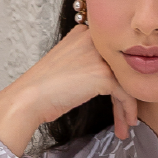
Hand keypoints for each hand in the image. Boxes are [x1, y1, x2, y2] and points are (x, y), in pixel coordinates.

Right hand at [0, 27, 138, 156]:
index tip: (118, 99)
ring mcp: (99, 55)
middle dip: (124, 94)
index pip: (111, 55)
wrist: (29, 99)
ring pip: (125, 81)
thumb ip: (87, 62)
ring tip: (125, 125)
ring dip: (126, 105)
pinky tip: (126, 122)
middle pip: (120, 67)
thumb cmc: (43, 89)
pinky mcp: (103, 74)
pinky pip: (126, 93)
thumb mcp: (68, 65)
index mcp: (83, 33)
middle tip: (124, 116)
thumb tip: (108, 78)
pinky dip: (128, 109)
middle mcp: (93, 39)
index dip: (118, 78)